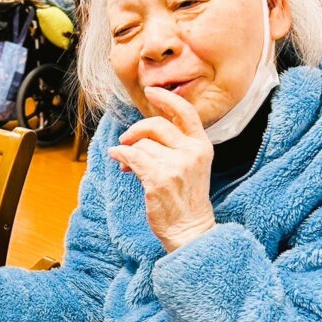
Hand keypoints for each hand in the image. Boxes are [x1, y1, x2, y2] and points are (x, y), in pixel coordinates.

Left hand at [107, 87, 215, 252]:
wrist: (189, 230)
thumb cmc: (186, 199)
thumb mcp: (191, 166)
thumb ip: (175, 145)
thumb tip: (142, 132)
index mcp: (202, 146)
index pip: (185, 112)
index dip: (166, 99)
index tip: (151, 92)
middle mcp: (191, 152)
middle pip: (156, 125)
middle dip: (136, 131)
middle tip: (126, 140)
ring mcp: (175, 166)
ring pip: (142, 145)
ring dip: (128, 152)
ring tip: (128, 165)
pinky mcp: (158, 179)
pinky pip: (132, 158)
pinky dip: (121, 157)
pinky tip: (119, 162)